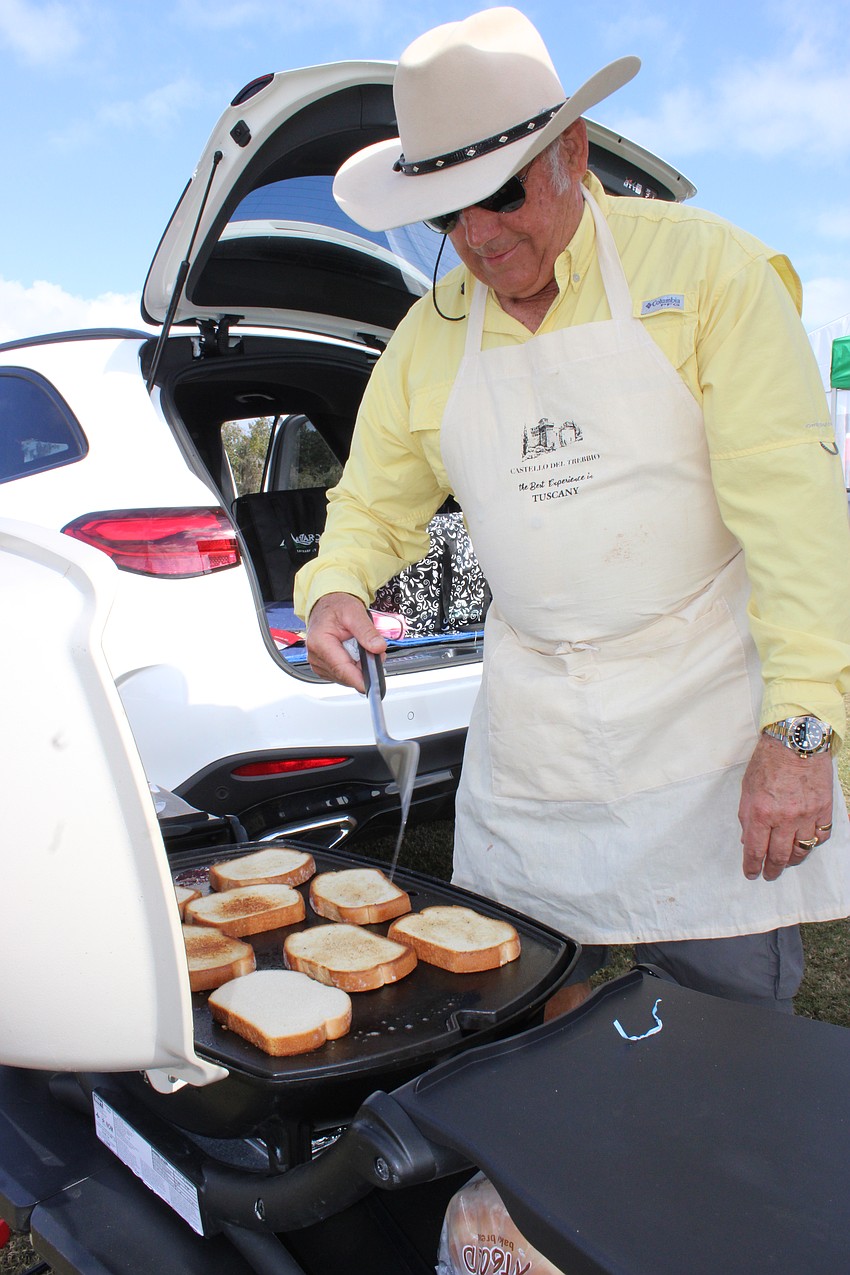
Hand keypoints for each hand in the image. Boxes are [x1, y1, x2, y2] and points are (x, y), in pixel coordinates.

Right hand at [305, 592, 385, 692]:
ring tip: (361, 647)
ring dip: (358, 667)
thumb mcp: (355, 613)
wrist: (327, 606)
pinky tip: (353, 653)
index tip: (373, 686)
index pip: (342, 669)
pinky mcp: (323, 668)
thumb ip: (367, 632)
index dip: (359, 679)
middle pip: (345, 675)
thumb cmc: (337, 607)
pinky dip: (352, 666)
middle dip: (364, 668)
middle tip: (374, 650)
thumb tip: (378, 648)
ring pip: (345, 677)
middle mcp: (315, 656)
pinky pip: (343, 674)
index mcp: (319, 642)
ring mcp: (318, 664)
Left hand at [738, 734, 833, 880]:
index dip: (752, 866)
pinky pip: (821, 836)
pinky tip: (806, 843)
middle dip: (772, 869)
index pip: (755, 849)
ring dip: (792, 860)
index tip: (751, 874)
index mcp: (761, 812)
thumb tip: (748, 840)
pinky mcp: (823, 809)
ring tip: (786, 862)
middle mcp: (784, 818)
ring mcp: (807, 815)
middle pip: (779, 856)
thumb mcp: (747, 788)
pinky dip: (813, 843)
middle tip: (768, 875)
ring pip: (801, 850)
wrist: (796, 742)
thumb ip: (747, 816)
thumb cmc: (767, 762)